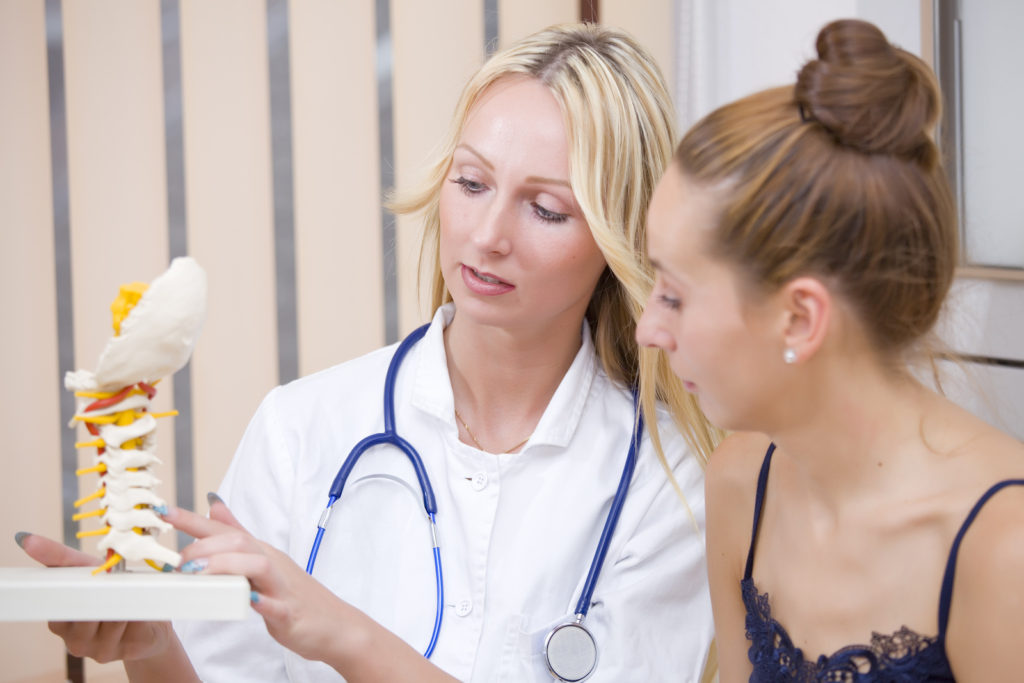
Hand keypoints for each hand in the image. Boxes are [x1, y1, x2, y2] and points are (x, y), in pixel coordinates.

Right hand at [17, 533, 175, 663]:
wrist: (148, 616)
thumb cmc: (110, 589)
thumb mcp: (85, 569)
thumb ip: (58, 557)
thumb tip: (25, 539)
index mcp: (60, 622)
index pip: (60, 608)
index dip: (74, 591)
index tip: (86, 577)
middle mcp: (75, 641)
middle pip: (87, 614)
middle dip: (103, 593)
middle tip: (114, 576)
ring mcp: (100, 649)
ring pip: (113, 618)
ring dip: (125, 599)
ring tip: (129, 591)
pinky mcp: (126, 651)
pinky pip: (134, 625)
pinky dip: (140, 609)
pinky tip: (141, 606)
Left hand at [167, 499, 352, 663]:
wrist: (336, 624)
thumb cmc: (295, 594)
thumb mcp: (264, 560)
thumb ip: (237, 532)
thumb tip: (213, 504)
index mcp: (261, 552)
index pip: (224, 529)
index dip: (192, 519)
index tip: (162, 511)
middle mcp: (271, 562)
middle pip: (238, 541)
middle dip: (203, 548)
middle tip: (179, 565)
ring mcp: (282, 587)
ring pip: (256, 565)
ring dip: (225, 566)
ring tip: (199, 576)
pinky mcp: (290, 612)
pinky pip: (275, 604)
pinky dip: (260, 601)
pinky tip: (247, 601)